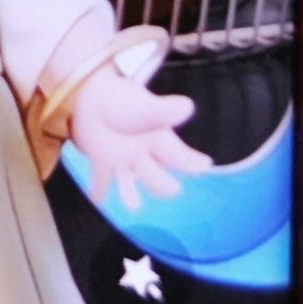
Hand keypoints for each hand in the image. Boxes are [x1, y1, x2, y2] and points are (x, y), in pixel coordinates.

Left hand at [65, 61, 199, 211]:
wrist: (96, 96)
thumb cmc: (125, 101)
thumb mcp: (146, 106)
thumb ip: (164, 111)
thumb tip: (188, 107)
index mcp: (159, 139)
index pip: (179, 155)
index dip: (193, 161)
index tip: (206, 164)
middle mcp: (144, 153)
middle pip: (156, 175)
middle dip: (164, 184)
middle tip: (173, 190)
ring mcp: (123, 159)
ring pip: (129, 182)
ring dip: (129, 195)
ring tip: (133, 207)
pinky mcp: (102, 160)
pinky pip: (101, 179)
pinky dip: (98, 191)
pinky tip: (96, 200)